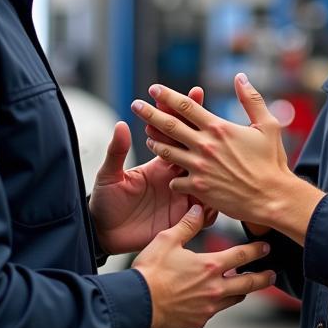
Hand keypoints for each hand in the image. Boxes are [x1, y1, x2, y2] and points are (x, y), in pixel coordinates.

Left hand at [90, 86, 213, 254]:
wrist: (106, 234)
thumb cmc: (105, 201)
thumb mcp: (110, 175)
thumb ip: (117, 152)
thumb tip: (121, 124)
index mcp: (158, 163)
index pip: (175, 133)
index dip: (183, 114)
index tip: (195, 92)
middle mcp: (173, 176)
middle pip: (195, 150)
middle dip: (204, 132)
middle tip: (213, 109)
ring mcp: (181, 196)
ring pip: (206, 179)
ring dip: (215, 167)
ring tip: (222, 151)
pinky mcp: (183, 217)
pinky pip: (204, 209)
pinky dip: (212, 204)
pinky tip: (220, 196)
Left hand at [130, 74, 324, 241]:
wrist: (273, 198)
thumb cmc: (273, 162)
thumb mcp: (268, 126)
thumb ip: (252, 99)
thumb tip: (240, 77)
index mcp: (219, 128)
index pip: (185, 106)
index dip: (167, 96)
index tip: (153, 89)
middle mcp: (205, 145)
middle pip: (168, 125)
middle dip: (149, 113)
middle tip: (135, 104)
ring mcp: (199, 168)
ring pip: (166, 151)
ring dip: (155, 142)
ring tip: (148, 136)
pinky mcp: (198, 188)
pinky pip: (175, 180)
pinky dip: (172, 176)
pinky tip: (171, 173)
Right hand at [132, 204, 276, 327]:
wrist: (136, 305)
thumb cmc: (150, 272)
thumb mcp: (167, 240)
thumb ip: (187, 225)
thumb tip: (199, 209)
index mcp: (209, 266)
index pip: (242, 256)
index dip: (256, 251)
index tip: (266, 248)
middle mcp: (214, 289)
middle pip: (248, 283)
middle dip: (262, 278)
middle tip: (271, 275)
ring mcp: (207, 309)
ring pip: (233, 299)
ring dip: (240, 291)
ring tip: (243, 287)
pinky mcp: (197, 322)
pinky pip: (213, 312)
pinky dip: (215, 304)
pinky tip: (209, 300)